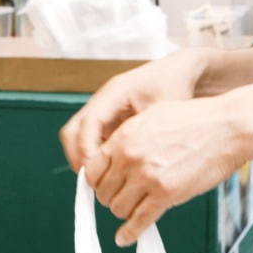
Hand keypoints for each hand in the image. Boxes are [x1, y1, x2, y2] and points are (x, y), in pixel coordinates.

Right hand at [59, 49, 210, 172]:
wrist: (179, 71)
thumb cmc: (175, 86)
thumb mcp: (164, 110)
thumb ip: (145, 134)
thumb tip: (127, 166)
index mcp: (114, 92)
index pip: (89, 121)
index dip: (87, 148)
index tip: (93, 170)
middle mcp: (102, 100)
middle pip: (73, 130)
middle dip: (78, 157)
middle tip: (92, 181)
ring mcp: (102, 110)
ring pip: (77, 137)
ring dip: (84, 159)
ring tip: (102, 180)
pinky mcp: (107, 120)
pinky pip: (91, 140)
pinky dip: (95, 157)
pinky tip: (111, 172)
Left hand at [88, 94, 247, 246]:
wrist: (227, 127)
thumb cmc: (195, 120)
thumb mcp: (151, 117)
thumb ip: (128, 137)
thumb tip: (113, 154)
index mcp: (124, 137)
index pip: (91, 169)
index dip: (97, 181)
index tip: (104, 186)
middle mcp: (130, 157)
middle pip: (103, 191)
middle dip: (110, 197)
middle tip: (122, 198)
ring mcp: (148, 177)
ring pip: (118, 208)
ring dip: (124, 213)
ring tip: (133, 211)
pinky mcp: (166, 194)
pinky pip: (139, 221)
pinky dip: (130, 234)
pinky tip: (126, 238)